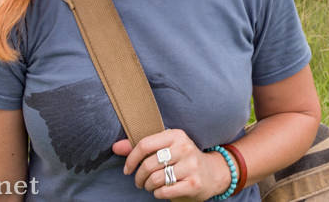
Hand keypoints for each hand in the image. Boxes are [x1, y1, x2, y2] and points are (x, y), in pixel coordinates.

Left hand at [112, 129, 230, 200]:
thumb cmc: (183, 159)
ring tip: (151, 186)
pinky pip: (165, 191)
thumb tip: (115, 147)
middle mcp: (185, 147)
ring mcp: (191, 165)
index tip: (127, 170)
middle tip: (140, 182)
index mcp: (176, 135)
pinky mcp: (194, 183)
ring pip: (156, 179)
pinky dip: (158, 193)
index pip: (145, 144)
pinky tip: (161, 190)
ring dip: (149, 186)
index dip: (131, 159)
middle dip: (139, 177)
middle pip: (149, 164)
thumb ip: (142, 147)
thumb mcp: (166, 148)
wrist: (212, 173)